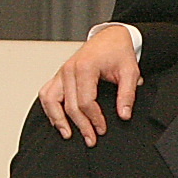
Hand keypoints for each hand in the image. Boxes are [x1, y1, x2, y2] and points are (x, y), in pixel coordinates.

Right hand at [37, 25, 140, 145]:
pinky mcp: (59, 75)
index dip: (94, 118)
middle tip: (91, 139)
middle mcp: (69, 70)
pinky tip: (57, 120)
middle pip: (68, 105)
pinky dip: (49, 108)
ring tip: (68, 134)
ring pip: (50, 100)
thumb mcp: (130, 72)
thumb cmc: (119, 52)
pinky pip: (47, 93)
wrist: (111, 37)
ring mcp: (61, 72)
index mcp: (85, 68)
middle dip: (80, 125)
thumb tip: (124, 115)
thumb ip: (127, 94)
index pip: (85, 101)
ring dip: (57, 119)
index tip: (102, 129)